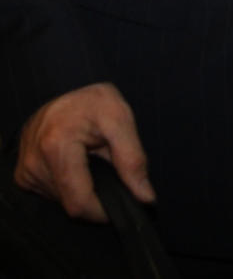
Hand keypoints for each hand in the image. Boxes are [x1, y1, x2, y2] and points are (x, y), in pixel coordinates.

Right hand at [15, 82, 154, 220]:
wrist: (66, 85)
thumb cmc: (94, 102)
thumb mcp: (120, 119)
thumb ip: (133, 160)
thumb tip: (146, 197)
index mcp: (57, 145)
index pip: (79, 203)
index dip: (104, 211)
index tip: (123, 202)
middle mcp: (35, 161)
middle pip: (71, 204)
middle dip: (95, 194)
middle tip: (107, 166)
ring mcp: (25, 169)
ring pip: (62, 201)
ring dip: (81, 187)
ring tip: (89, 159)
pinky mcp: (22, 174)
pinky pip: (51, 193)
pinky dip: (68, 184)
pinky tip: (74, 162)